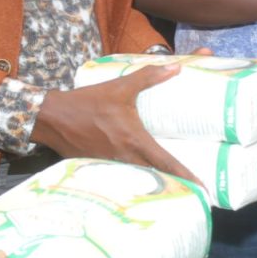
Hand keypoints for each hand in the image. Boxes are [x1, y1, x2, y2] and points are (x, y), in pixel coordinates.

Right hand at [33, 69, 195, 181]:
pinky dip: (136, 182)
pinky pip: (124, 178)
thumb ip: (149, 77)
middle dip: (176, 185)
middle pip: (157, 178)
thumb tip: (176, 67)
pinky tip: (143, 182)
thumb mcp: (120, 87)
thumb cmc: (88, 102)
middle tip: (194, 190)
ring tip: (176, 189)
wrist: (52, 118)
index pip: (167, 164)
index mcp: (135, 141)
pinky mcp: (100, 168)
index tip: (204, 189)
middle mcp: (126, 158)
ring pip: (141, 180)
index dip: (187, 177)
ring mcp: (112, 166)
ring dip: (157, 185)